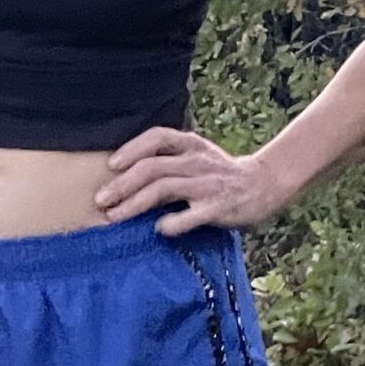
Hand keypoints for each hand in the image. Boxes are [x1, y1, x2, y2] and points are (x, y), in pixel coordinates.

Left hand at [97, 128, 282, 234]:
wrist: (264, 184)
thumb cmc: (219, 172)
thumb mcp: (196, 156)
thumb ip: (167, 161)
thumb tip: (123, 177)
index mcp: (191, 144)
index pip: (157, 137)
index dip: (132, 149)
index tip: (112, 165)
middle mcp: (197, 161)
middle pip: (152, 167)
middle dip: (122, 184)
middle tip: (100, 200)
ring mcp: (207, 184)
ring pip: (164, 188)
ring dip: (134, 203)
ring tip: (114, 216)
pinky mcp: (218, 207)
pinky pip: (191, 215)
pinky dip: (172, 222)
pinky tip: (159, 229)